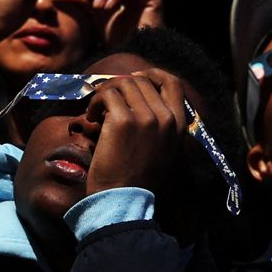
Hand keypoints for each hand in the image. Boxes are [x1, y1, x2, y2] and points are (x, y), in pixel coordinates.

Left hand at [84, 68, 187, 194]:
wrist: (124, 198)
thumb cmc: (137, 177)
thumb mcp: (161, 148)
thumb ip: (159, 123)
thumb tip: (138, 95)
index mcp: (179, 125)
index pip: (173, 83)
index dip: (152, 74)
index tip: (133, 78)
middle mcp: (166, 118)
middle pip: (142, 81)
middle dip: (119, 86)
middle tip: (106, 100)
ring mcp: (146, 118)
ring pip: (123, 83)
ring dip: (105, 93)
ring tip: (98, 112)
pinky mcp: (123, 121)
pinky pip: (107, 95)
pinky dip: (95, 103)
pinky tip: (92, 119)